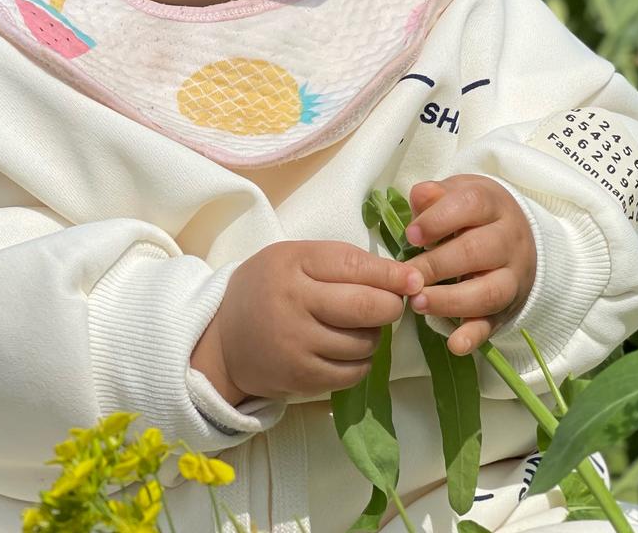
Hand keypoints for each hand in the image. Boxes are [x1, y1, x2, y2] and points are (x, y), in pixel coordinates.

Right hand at [209, 240, 423, 400]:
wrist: (224, 339)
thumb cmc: (269, 287)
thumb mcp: (296, 258)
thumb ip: (343, 261)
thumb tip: (401, 277)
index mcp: (294, 264)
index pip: (355, 266)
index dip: (392, 274)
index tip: (414, 279)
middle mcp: (294, 304)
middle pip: (367, 307)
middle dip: (392, 305)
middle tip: (392, 303)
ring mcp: (297, 346)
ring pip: (365, 342)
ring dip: (375, 333)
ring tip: (360, 324)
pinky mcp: (301, 379)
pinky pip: (353, 372)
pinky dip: (362, 360)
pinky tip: (349, 348)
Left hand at [405, 175, 536, 356]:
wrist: (517, 235)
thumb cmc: (475, 213)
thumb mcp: (459, 193)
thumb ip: (437, 195)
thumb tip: (421, 196)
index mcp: (494, 205)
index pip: (471, 205)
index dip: (439, 220)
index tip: (411, 235)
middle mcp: (509, 240)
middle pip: (478, 251)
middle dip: (437, 265)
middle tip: (406, 276)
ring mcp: (512, 276)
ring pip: (489, 291)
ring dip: (450, 300)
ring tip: (417, 303)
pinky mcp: (506, 307)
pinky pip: (494, 324)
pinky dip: (474, 336)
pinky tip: (455, 344)